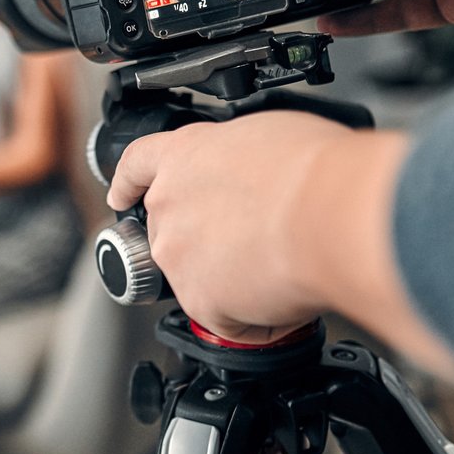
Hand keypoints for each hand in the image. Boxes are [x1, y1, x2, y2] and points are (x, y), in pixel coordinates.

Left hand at [106, 113, 355, 343]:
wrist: (333, 214)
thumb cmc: (317, 169)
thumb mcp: (269, 134)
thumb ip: (240, 159)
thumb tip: (253, 173)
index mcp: (183, 155)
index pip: (138, 166)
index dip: (128, 184)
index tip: (121, 195)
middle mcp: (168, 203)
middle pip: (172, 232)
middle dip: (205, 242)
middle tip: (256, 241)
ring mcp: (176, 253)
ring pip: (197, 277)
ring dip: (231, 281)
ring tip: (281, 264)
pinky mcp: (198, 299)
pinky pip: (226, 319)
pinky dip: (256, 319)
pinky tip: (284, 295)